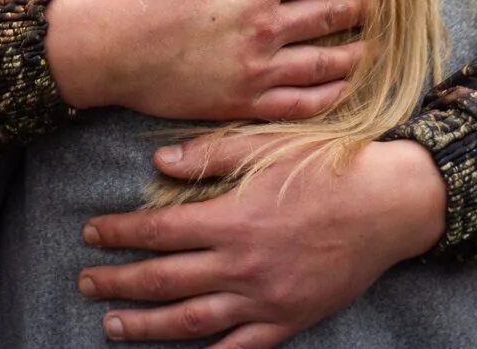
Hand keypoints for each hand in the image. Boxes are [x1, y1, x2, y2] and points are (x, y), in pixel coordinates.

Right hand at [44, 0, 364, 120]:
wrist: (99, 46)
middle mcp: (265, 28)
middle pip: (332, 15)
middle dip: (363, 6)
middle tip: (388, 2)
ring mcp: (256, 71)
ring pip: (326, 63)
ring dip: (357, 52)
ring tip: (377, 46)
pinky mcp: (241, 104)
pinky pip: (300, 106)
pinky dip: (329, 98)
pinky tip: (343, 90)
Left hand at [77, 136, 447, 345]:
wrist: (390, 205)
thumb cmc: (328, 167)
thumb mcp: (267, 148)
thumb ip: (210, 156)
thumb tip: (157, 162)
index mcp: (234, 219)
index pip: (159, 232)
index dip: (119, 233)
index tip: (91, 232)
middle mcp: (244, 265)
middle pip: (164, 280)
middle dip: (119, 282)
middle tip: (86, 281)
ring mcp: (266, 299)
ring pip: (192, 321)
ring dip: (147, 326)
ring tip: (113, 326)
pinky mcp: (289, 320)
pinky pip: (242, 347)